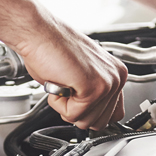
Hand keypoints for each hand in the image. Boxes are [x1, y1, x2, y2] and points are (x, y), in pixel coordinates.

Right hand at [10, 22, 127, 130]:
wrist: (39, 32)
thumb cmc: (52, 49)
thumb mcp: (81, 75)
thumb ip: (92, 95)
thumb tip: (91, 116)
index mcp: (116, 73)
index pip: (114, 114)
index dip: (90, 112)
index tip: (77, 98)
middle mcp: (117, 78)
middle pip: (100, 123)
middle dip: (77, 111)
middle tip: (67, 87)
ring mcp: (107, 83)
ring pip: (86, 121)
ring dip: (66, 107)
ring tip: (63, 82)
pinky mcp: (93, 88)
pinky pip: (73, 115)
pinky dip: (59, 103)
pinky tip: (59, 82)